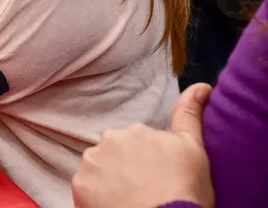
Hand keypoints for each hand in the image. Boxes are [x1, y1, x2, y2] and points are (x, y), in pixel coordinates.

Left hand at [72, 83, 214, 207]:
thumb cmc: (185, 190)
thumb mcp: (194, 149)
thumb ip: (190, 114)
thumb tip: (201, 86)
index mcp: (136, 130)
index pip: (136, 144)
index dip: (146, 161)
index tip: (155, 177)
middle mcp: (109, 139)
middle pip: (115, 153)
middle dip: (126, 167)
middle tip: (144, 189)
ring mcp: (91, 161)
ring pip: (98, 169)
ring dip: (109, 180)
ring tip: (130, 199)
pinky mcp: (79, 184)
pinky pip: (86, 188)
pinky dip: (96, 196)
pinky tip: (115, 205)